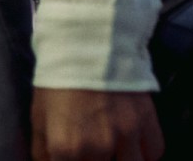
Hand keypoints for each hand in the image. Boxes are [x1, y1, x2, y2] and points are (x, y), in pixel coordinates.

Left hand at [32, 88, 163, 160]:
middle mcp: (99, 148)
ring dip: (122, 160)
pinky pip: (153, 153)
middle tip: (94, 151)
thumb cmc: (57, 79)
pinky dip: (144, 153)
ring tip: (113, 150)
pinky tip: (133, 144)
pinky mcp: (148, 124)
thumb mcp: (39, 114)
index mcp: (66, 148)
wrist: (87, 43)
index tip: (72, 156)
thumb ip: (42, 150)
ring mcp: (126, 138)